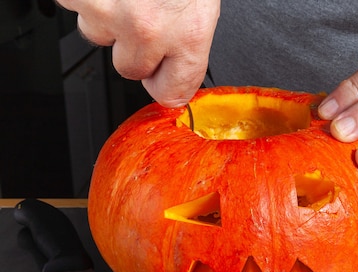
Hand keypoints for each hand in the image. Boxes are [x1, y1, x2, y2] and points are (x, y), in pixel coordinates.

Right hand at [57, 0, 220, 106]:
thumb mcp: (200, 1)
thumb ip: (188, 35)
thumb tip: (177, 63)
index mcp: (188, 33)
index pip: (171, 94)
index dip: (165, 82)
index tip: (163, 76)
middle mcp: (148, 30)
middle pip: (130, 69)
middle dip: (133, 45)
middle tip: (143, 12)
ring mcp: (108, 14)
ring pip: (97, 35)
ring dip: (107, 15)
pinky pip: (74, 6)